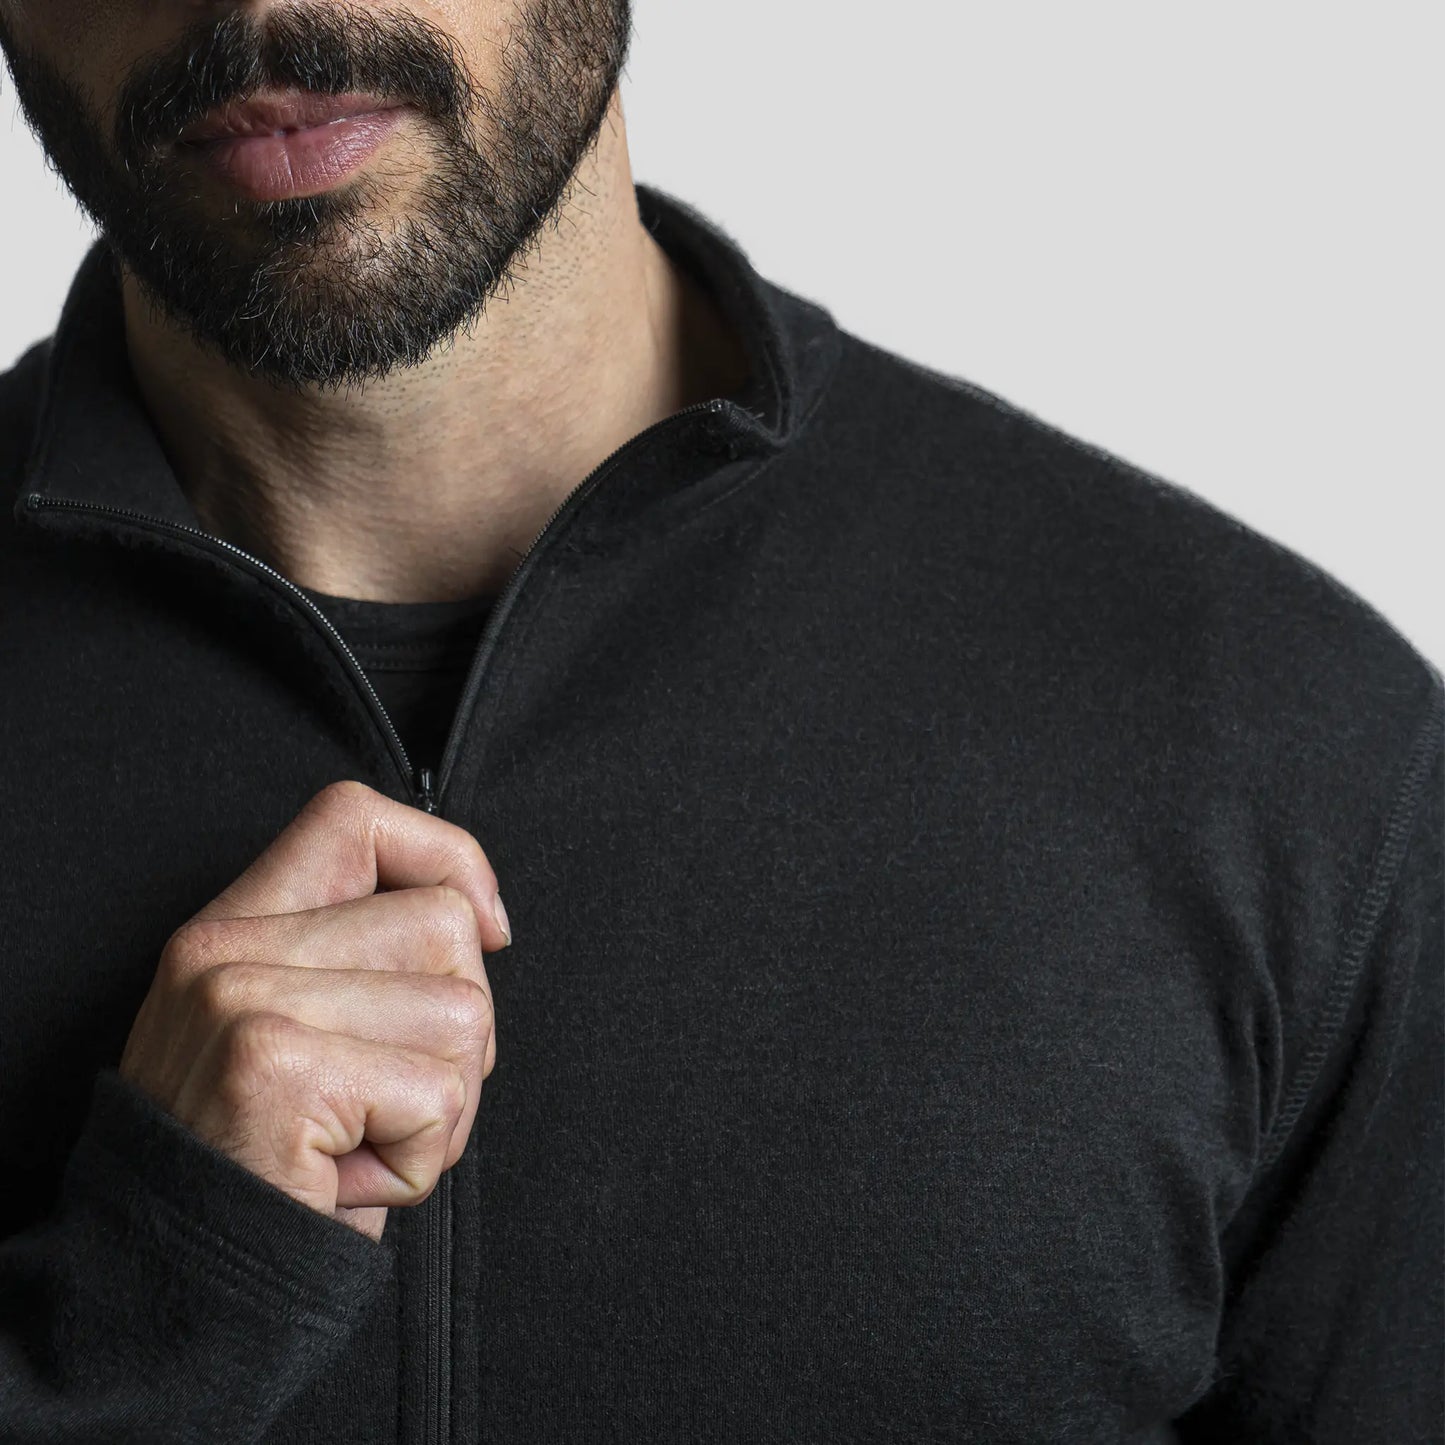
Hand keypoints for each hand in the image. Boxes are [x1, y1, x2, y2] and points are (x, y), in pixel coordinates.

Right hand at [118, 779, 511, 1241]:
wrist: (175, 1293)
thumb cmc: (267, 1166)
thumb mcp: (295, 1033)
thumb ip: (359, 958)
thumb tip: (482, 917)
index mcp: (234, 927)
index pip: (355, 816)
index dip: (447, 856)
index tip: (487, 928)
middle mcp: (228, 950)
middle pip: (445, 926)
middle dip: (457, 1030)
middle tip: (386, 1100)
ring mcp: (247, 1002)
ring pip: (462, 1013)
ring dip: (446, 1104)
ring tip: (364, 1141)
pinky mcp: (277, 1067)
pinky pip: (440, 1096)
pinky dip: (422, 1159)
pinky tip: (350, 1178)